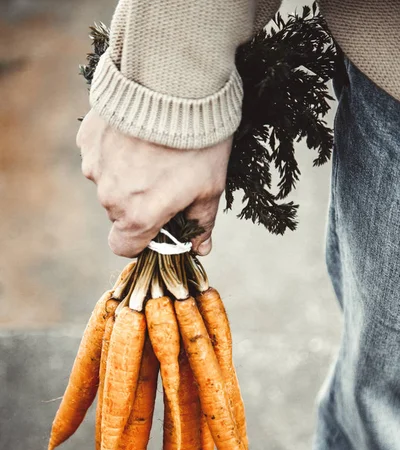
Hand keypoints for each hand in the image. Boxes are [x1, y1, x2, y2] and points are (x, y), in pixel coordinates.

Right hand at [77, 110, 232, 256]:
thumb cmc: (198, 142)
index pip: (124, 247)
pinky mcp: (88, 140)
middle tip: (165, 178)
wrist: (173, 84)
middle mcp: (110, 196)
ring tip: (153, 150)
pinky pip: (100, 155)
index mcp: (138, 216)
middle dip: (139, 203)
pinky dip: (116, 151)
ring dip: (127, 175)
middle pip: (119, 214)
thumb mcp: (210, 188)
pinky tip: (137, 133)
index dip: (141, 241)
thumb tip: (200, 247)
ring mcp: (95, 166)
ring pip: (109, 183)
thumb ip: (202, 224)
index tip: (157, 226)